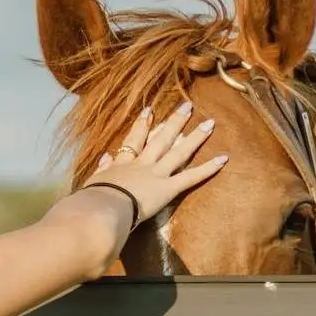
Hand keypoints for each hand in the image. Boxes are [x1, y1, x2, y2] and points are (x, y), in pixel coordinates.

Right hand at [84, 100, 227, 226]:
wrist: (100, 208)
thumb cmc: (92, 199)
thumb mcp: (93, 182)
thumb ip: (102, 169)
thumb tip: (105, 156)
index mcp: (122, 165)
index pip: (134, 141)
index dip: (142, 125)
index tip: (149, 111)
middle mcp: (142, 165)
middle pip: (161, 139)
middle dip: (174, 122)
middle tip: (187, 106)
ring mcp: (156, 174)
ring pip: (179, 152)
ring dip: (195, 136)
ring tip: (210, 122)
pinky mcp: (167, 188)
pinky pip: (190, 177)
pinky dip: (207, 168)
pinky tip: (223, 158)